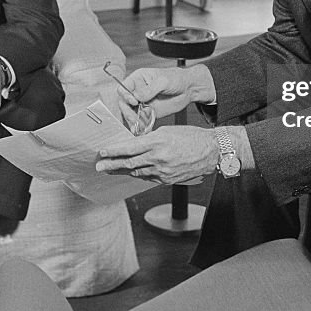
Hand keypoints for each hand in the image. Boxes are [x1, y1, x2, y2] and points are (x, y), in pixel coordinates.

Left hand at [95, 126, 217, 184]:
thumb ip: (150, 138)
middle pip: (129, 163)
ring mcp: (163, 171)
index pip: (129, 148)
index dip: (114, 151)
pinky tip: (130, 173)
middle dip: (111, 165)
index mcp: (157, 142)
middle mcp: (158, 158)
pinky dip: (137, 174)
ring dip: (122, 171)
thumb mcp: (167, 131)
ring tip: (110, 170)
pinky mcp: (168, 180)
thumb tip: (134, 145)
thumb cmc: (191, 137)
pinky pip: (148, 178)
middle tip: (99, 166)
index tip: (103, 152)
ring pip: (137, 172)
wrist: (211, 151)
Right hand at [117, 65, 215, 121]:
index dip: (125, 96)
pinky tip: (142, 131)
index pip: (123, 88)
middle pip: (124, 103)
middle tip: (135, 119)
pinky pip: (141, 121)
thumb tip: (137, 96)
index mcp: (137, 79)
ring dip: (133, 121)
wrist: (189, 89)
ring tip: (138, 127)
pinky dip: (140, 127)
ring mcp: (142, 103)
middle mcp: (137, 91)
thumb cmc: (176, 78)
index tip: (134, 101)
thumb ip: (149, 89)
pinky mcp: (148, 113)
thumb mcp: (163, 81)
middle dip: (128, 112)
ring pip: (130, 114)